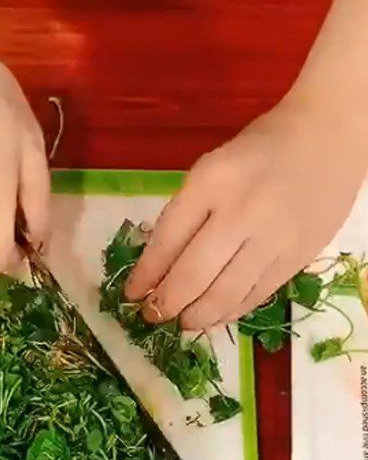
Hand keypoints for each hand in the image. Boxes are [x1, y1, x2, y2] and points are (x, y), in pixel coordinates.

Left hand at [125, 99, 367, 328]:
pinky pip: (255, 297)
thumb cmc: (257, 154)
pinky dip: (229, 312)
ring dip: (196, 317)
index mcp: (211, 182)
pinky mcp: (297, 257)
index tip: (132, 295)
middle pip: (193, 276)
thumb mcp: (210, 170)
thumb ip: (185, 216)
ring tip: (182, 322)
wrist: (327, 137)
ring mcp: (273, 238)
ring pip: (225, 295)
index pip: (167, 241)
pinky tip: (215, 315)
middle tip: (153, 315)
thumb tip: (156, 272)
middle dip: (166, 304)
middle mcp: (242, 211)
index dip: (145, 276)